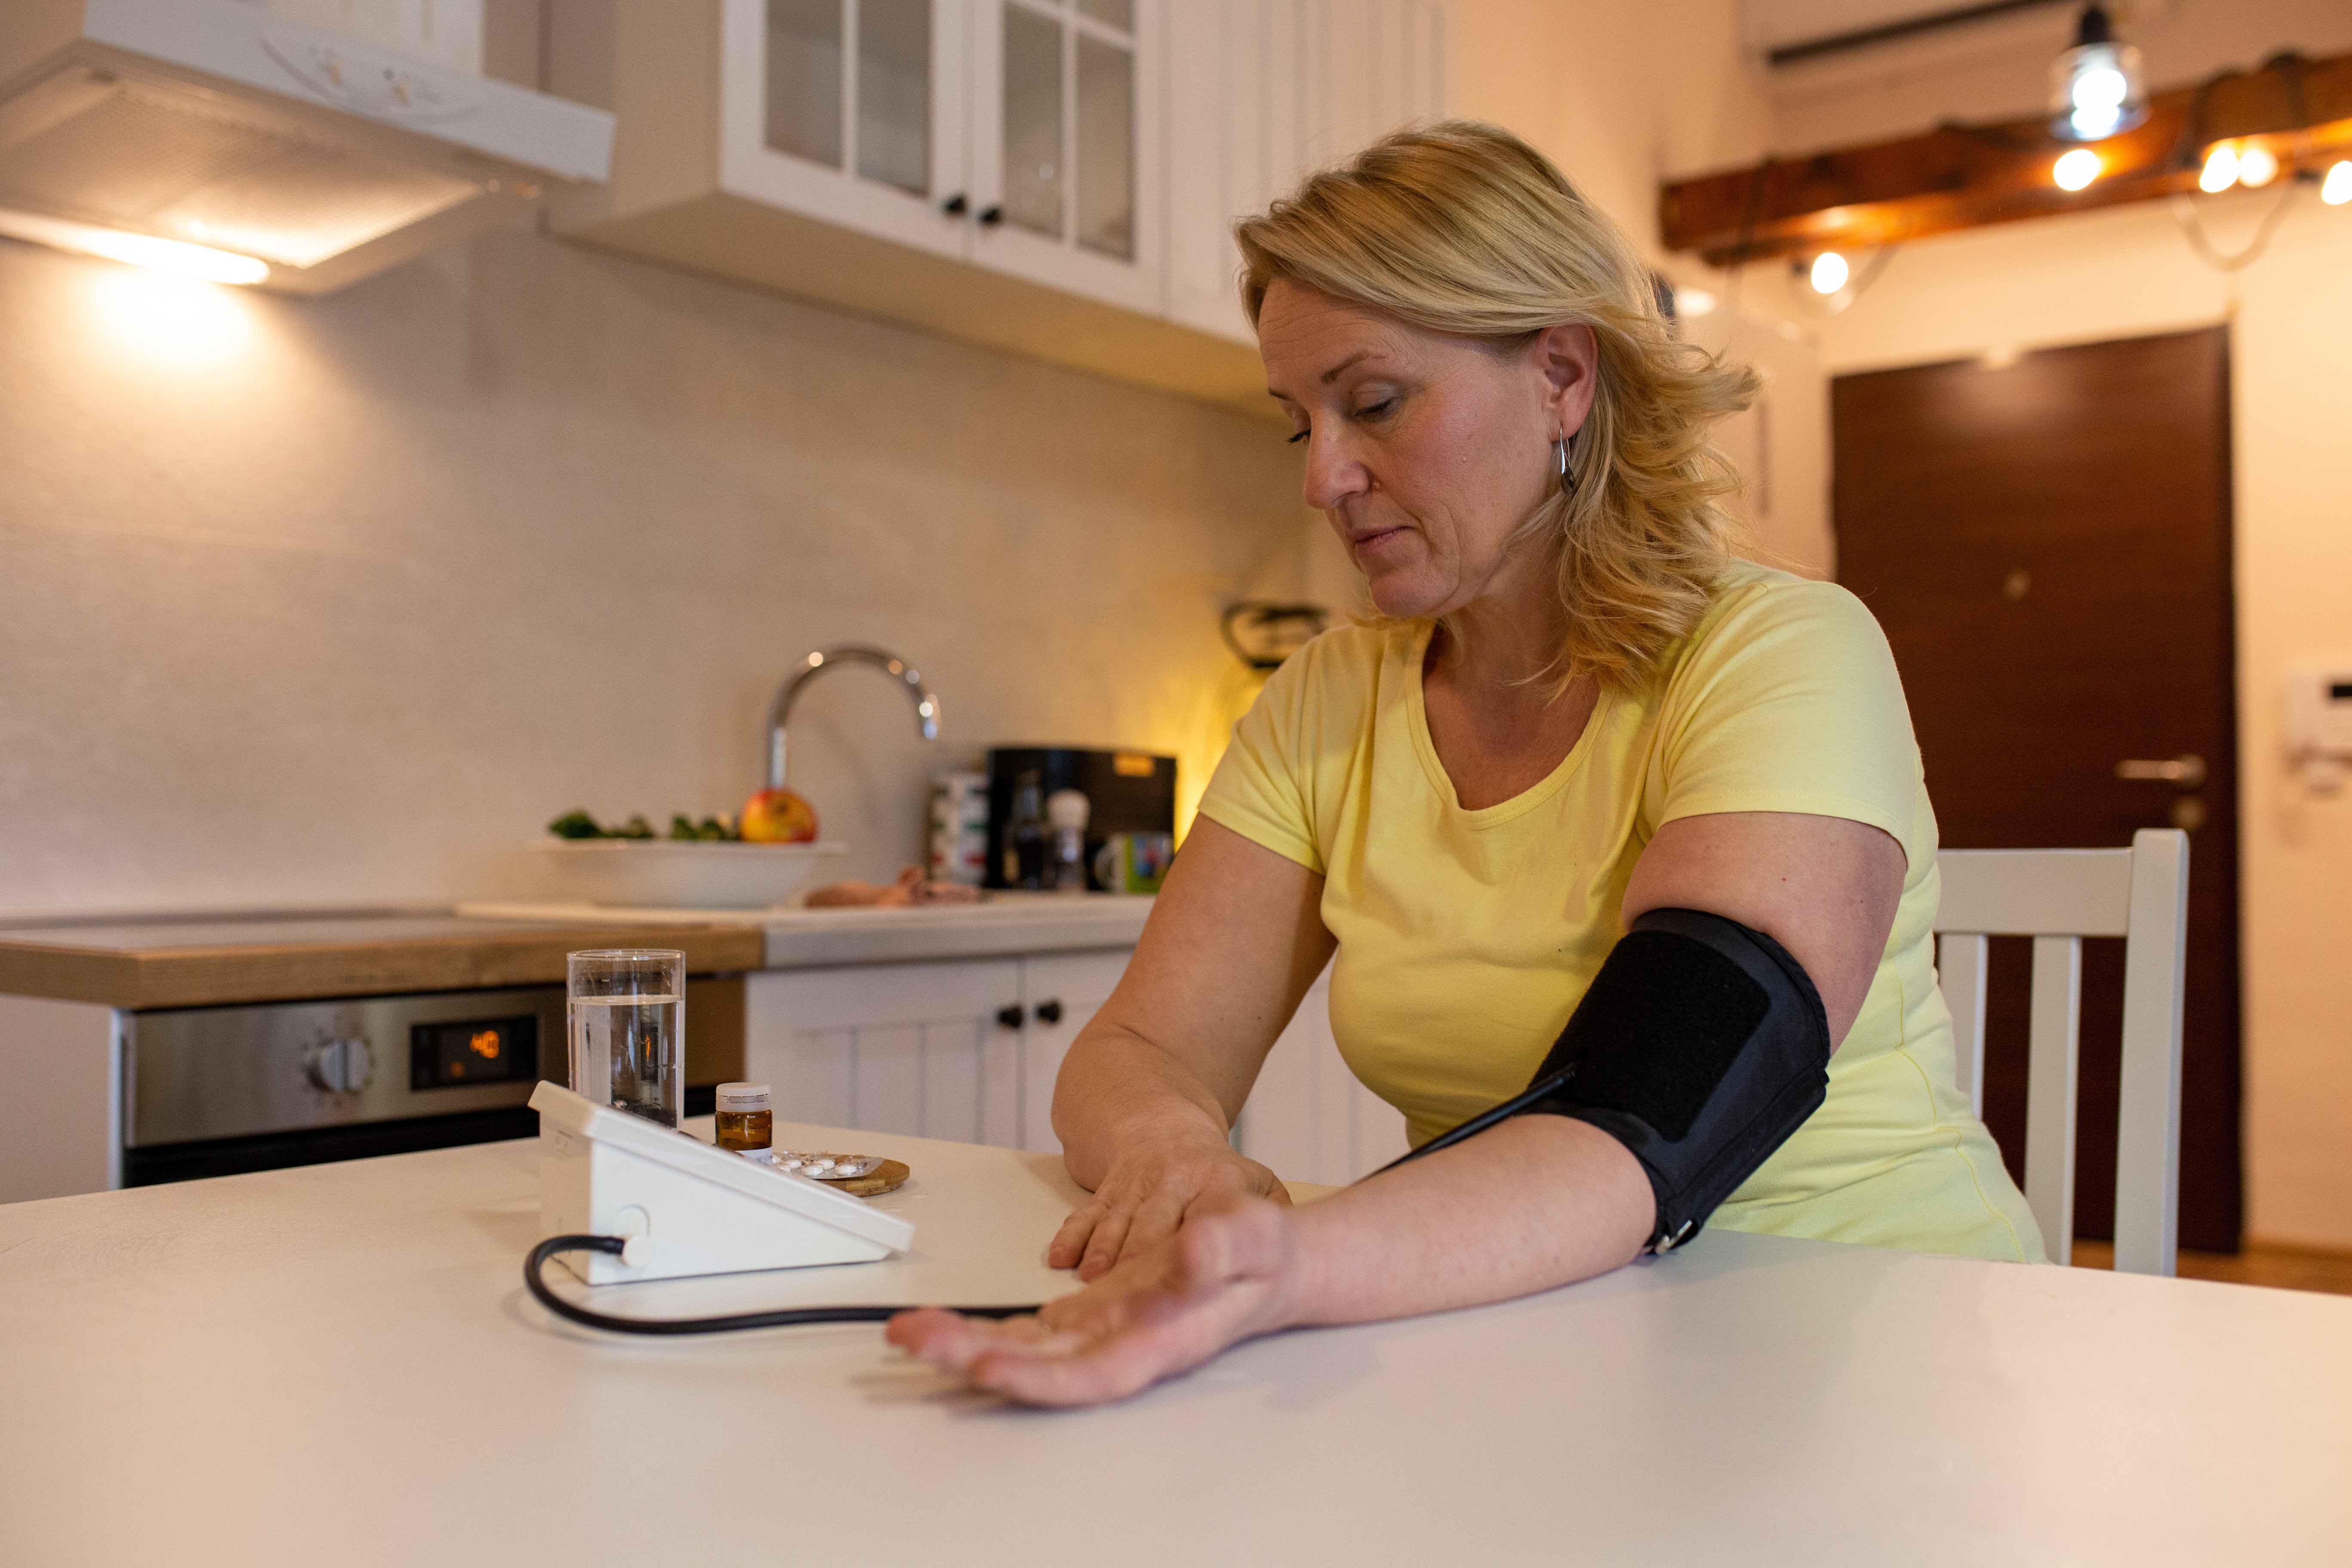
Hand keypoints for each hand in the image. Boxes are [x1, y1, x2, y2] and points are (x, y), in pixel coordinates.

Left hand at [888, 1196, 1300, 1405]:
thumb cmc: (1267, 1255)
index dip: (1040, 1378)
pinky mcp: (1086, 1315)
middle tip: (914, 1340)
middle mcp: (1121, 1344)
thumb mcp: (1257, 1235)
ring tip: (907, 1333)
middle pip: (1039, 1366)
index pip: (1094, 1371)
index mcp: (1162, 1338)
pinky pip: (1025, 1331)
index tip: (988, 1367)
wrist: (1270, 1265)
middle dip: (974, 1358)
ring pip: (1022, 1350)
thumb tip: (1189, 1253)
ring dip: (964, 1345)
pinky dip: (983, 1329)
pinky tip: (944, 1327)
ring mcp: (1099, 1333)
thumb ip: (1224, 1246)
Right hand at [1049, 1125, 1290, 1280]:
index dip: (1196, 1254)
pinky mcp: (1105, 1193)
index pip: (1208, 1222)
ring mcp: (1135, 1188)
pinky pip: (1085, 1215)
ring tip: (1092, 1290)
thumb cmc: (1211, 1169)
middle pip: (1154, 1230)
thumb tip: (1295, 1247)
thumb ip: (1278, 1211)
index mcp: (1215, 1182)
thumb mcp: (1255, 1180)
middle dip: (1141, 1268)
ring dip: (1103, 1258)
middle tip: (1132, 1307)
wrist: (1157, 1122)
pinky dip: (1071, 1237)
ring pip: (1117, 1226)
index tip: (1190, 1285)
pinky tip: (1061, 1260)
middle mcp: (1172, 1183)